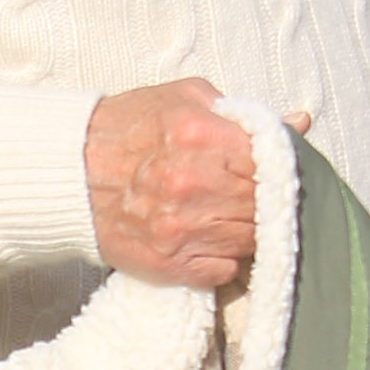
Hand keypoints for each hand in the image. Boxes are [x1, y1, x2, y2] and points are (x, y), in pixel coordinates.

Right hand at [84, 78, 310, 288]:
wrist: (70, 170)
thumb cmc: (130, 128)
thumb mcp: (187, 99)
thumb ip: (246, 114)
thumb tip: (299, 123)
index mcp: (203, 137)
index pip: (275, 163)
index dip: (285, 169)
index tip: (282, 171)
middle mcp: (194, 187)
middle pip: (267, 207)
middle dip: (271, 202)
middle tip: (258, 194)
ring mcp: (182, 231)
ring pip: (252, 242)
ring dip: (251, 230)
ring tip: (231, 212)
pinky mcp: (170, 265)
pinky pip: (225, 270)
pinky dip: (226, 256)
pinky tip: (211, 236)